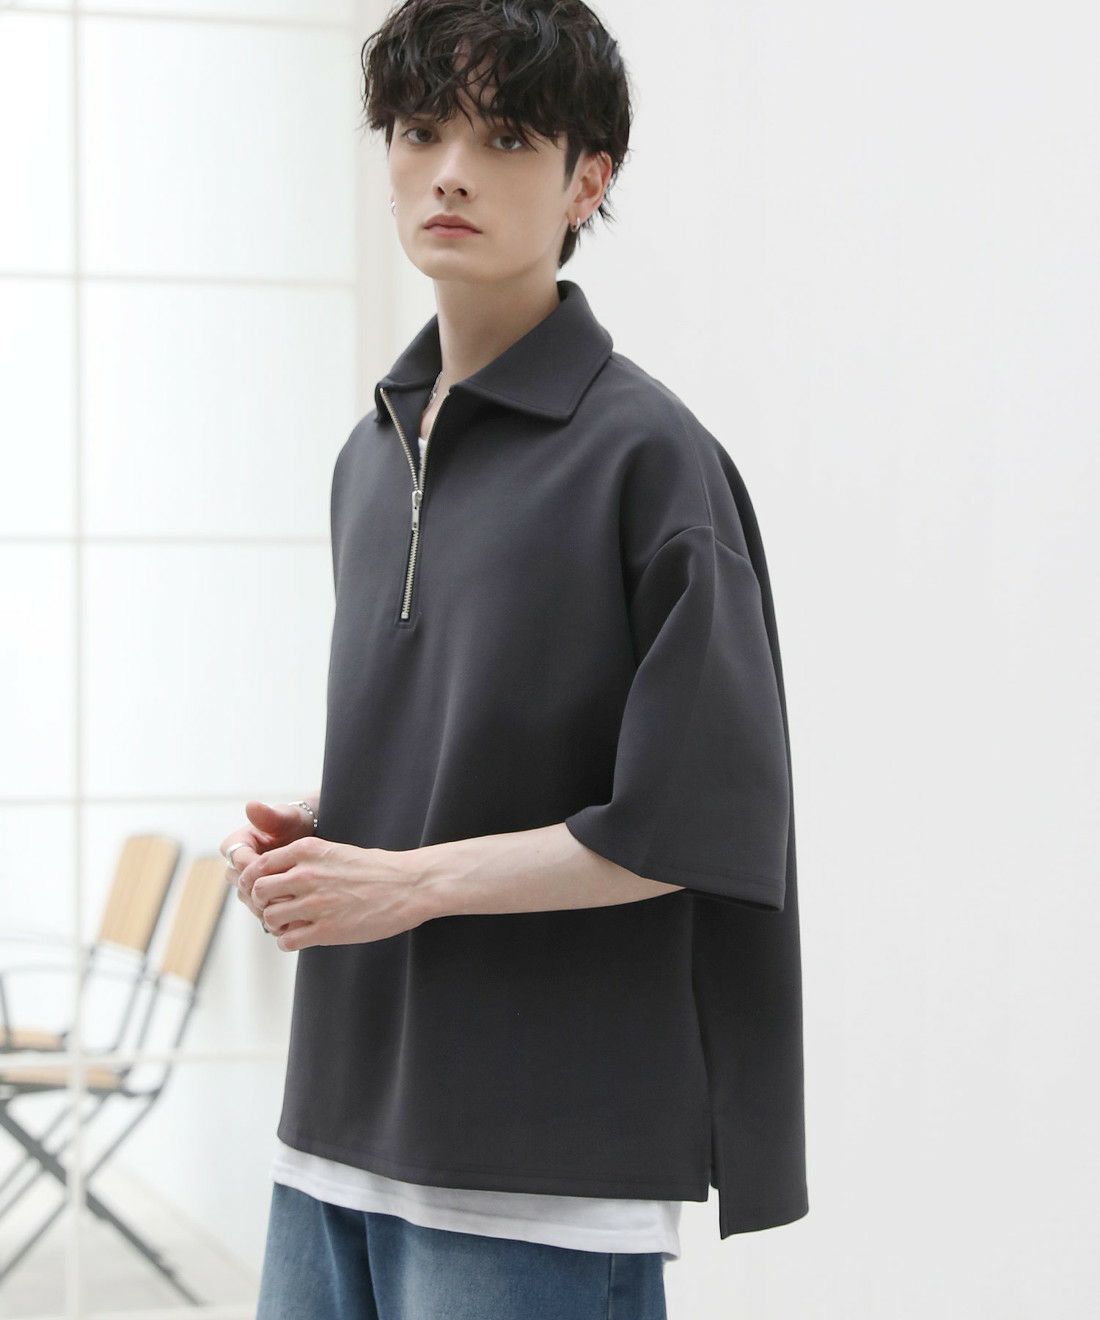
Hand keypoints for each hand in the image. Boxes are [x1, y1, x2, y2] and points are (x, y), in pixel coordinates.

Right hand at [220, 800, 315, 939]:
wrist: (307, 837)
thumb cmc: (294, 822)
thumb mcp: (286, 817)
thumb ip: (269, 815)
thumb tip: (251, 806)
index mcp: (236, 844)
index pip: (239, 862)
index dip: (257, 870)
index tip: (280, 873)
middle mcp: (236, 865)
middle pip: (241, 884)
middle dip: (262, 892)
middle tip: (287, 896)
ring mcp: (246, 881)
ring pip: (249, 900)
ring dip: (267, 906)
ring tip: (291, 907)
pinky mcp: (258, 895)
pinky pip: (260, 908)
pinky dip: (273, 914)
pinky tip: (291, 917)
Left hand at [236, 837, 426, 951]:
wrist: (409, 886)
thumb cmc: (376, 869)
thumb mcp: (336, 851)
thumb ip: (305, 860)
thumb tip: (278, 874)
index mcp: (308, 850)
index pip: (260, 864)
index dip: (254, 880)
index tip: (260, 890)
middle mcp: (307, 874)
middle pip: (260, 891)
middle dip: (261, 902)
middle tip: (274, 908)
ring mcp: (316, 903)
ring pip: (269, 918)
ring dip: (274, 924)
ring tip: (289, 924)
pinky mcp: (326, 930)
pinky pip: (287, 941)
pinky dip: (287, 942)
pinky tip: (300, 937)